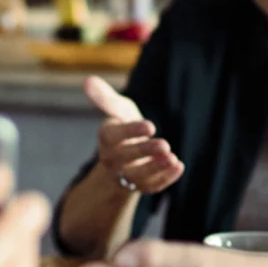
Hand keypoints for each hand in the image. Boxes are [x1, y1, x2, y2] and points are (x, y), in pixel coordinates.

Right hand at [85, 75, 183, 194]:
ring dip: (155, 168)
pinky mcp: (142, 185)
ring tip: (172, 158)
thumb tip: (88, 80)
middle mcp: (112, 159)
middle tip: (164, 144)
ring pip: (138, 176)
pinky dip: (165, 179)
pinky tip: (179, 166)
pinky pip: (152, 186)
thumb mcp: (118, 109)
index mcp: (106, 137)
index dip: (131, 131)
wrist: (127, 153)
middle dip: (144, 152)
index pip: (113, 136)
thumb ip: (105, 97)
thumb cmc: (123, 125)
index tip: (150, 125)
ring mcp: (126, 174)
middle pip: (125, 158)